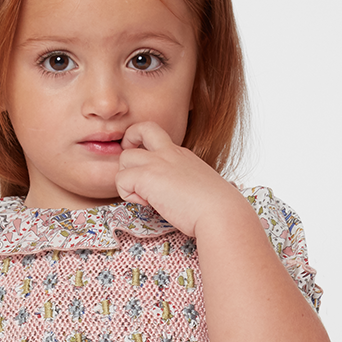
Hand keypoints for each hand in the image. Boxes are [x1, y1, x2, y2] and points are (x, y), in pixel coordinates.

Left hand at [115, 121, 245, 237]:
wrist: (221, 212)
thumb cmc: (218, 208)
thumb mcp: (202, 188)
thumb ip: (187, 186)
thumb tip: (183, 200)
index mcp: (183, 155)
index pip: (159, 140)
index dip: (150, 151)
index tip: (155, 174)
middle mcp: (170, 153)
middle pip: (141, 128)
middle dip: (129, 143)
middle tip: (134, 169)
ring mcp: (158, 162)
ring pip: (124, 156)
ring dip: (127, 177)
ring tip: (144, 196)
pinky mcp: (147, 176)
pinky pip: (121, 179)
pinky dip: (127, 194)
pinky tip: (146, 203)